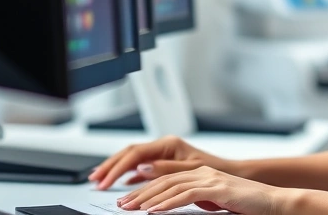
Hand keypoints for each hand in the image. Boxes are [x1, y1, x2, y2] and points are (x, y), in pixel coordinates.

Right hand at [88, 136, 236, 189]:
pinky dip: (129, 175)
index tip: (105, 181)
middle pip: (129, 153)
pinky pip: (141, 167)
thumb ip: (166, 169)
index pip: (135, 154)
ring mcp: (164, 154)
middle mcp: (164, 146)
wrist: (232, 174)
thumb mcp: (191, 171)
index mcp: (169, 144)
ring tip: (100, 180)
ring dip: (116, 169)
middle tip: (94, 180)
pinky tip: (122, 183)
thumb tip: (142, 168)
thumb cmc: (216, 171)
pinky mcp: (165, 163)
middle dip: (110, 166)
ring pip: (133, 159)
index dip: (117, 168)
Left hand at [115, 166, 289, 213]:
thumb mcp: (215, 202)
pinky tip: (155, 211)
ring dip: (148, 198)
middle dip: (139, 192)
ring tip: (131, 208)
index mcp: (200, 173)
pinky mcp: (217, 188)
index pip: (166, 178)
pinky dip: (168, 203)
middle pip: (163, 180)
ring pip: (170, 186)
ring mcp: (210, 178)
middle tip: (121, 204)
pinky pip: (186, 195)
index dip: (144, 188)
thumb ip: (195, 201)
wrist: (273, 202)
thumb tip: (172, 207)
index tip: (128, 199)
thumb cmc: (246, 205)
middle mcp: (202, 171)